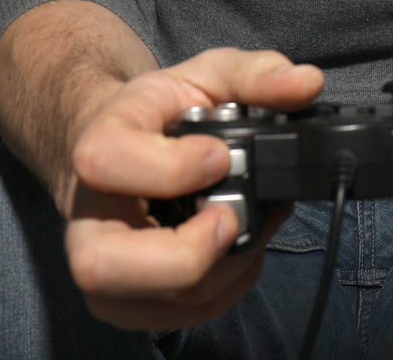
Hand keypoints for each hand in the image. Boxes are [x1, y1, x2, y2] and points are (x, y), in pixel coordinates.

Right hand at [60, 48, 323, 331]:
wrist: (118, 145)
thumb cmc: (160, 113)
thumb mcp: (207, 76)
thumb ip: (257, 75)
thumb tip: (306, 84)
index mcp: (98, 144)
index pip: (107, 162)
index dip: (172, 168)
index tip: (220, 156)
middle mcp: (86, 214)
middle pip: (101, 265)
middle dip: (185, 255)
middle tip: (229, 220)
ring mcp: (100, 264)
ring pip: (150, 302)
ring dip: (222, 271)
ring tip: (249, 226)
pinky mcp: (123, 300)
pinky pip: (177, 317)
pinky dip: (224, 288)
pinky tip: (239, 248)